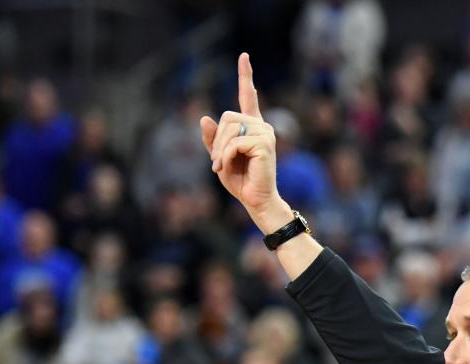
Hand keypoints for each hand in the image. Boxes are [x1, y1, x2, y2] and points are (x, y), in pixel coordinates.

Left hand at [199, 54, 292, 233]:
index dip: (245, 76)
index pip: (248, 96)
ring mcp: (265, 133)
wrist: (256, 200)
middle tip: (216, 162)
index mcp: (252, 126)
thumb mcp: (220, 157)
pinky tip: (228, 166)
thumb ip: (213, 139)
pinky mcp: (265, 143)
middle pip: (227, 116)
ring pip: (229, 129)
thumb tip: (204, 118)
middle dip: (216, 140)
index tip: (244, 56)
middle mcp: (261, 125)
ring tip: (221, 167)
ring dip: (220, 150)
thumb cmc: (240, 181)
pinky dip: (226, 156)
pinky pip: (235, 142)